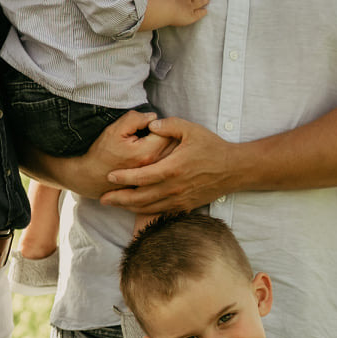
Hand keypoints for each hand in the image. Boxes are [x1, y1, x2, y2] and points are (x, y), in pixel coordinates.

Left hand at [102, 116, 236, 212]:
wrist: (233, 169)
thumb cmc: (212, 147)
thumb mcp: (191, 129)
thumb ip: (169, 125)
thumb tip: (150, 124)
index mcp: (173, 168)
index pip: (142, 176)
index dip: (124, 178)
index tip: (110, 176)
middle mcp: (174, 187)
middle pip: (140, 198)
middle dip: (120, 199)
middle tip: (103, 198)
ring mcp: (179, 199)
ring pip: (149, 208)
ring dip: (129, 208)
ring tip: (114, 204)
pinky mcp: (185, 206)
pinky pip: (161, 213)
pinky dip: (145, 213)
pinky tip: (135, 209)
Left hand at [162, 0, 208, 25]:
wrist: (165, 8)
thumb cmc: (171, 18)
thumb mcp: (182, 22)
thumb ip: (190, 18)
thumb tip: (195, 14)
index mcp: (191, 17)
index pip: (199, 14)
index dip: (203, 12)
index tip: (205, 10)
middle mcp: (189, 7)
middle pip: (199, 2)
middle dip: (204, 0)